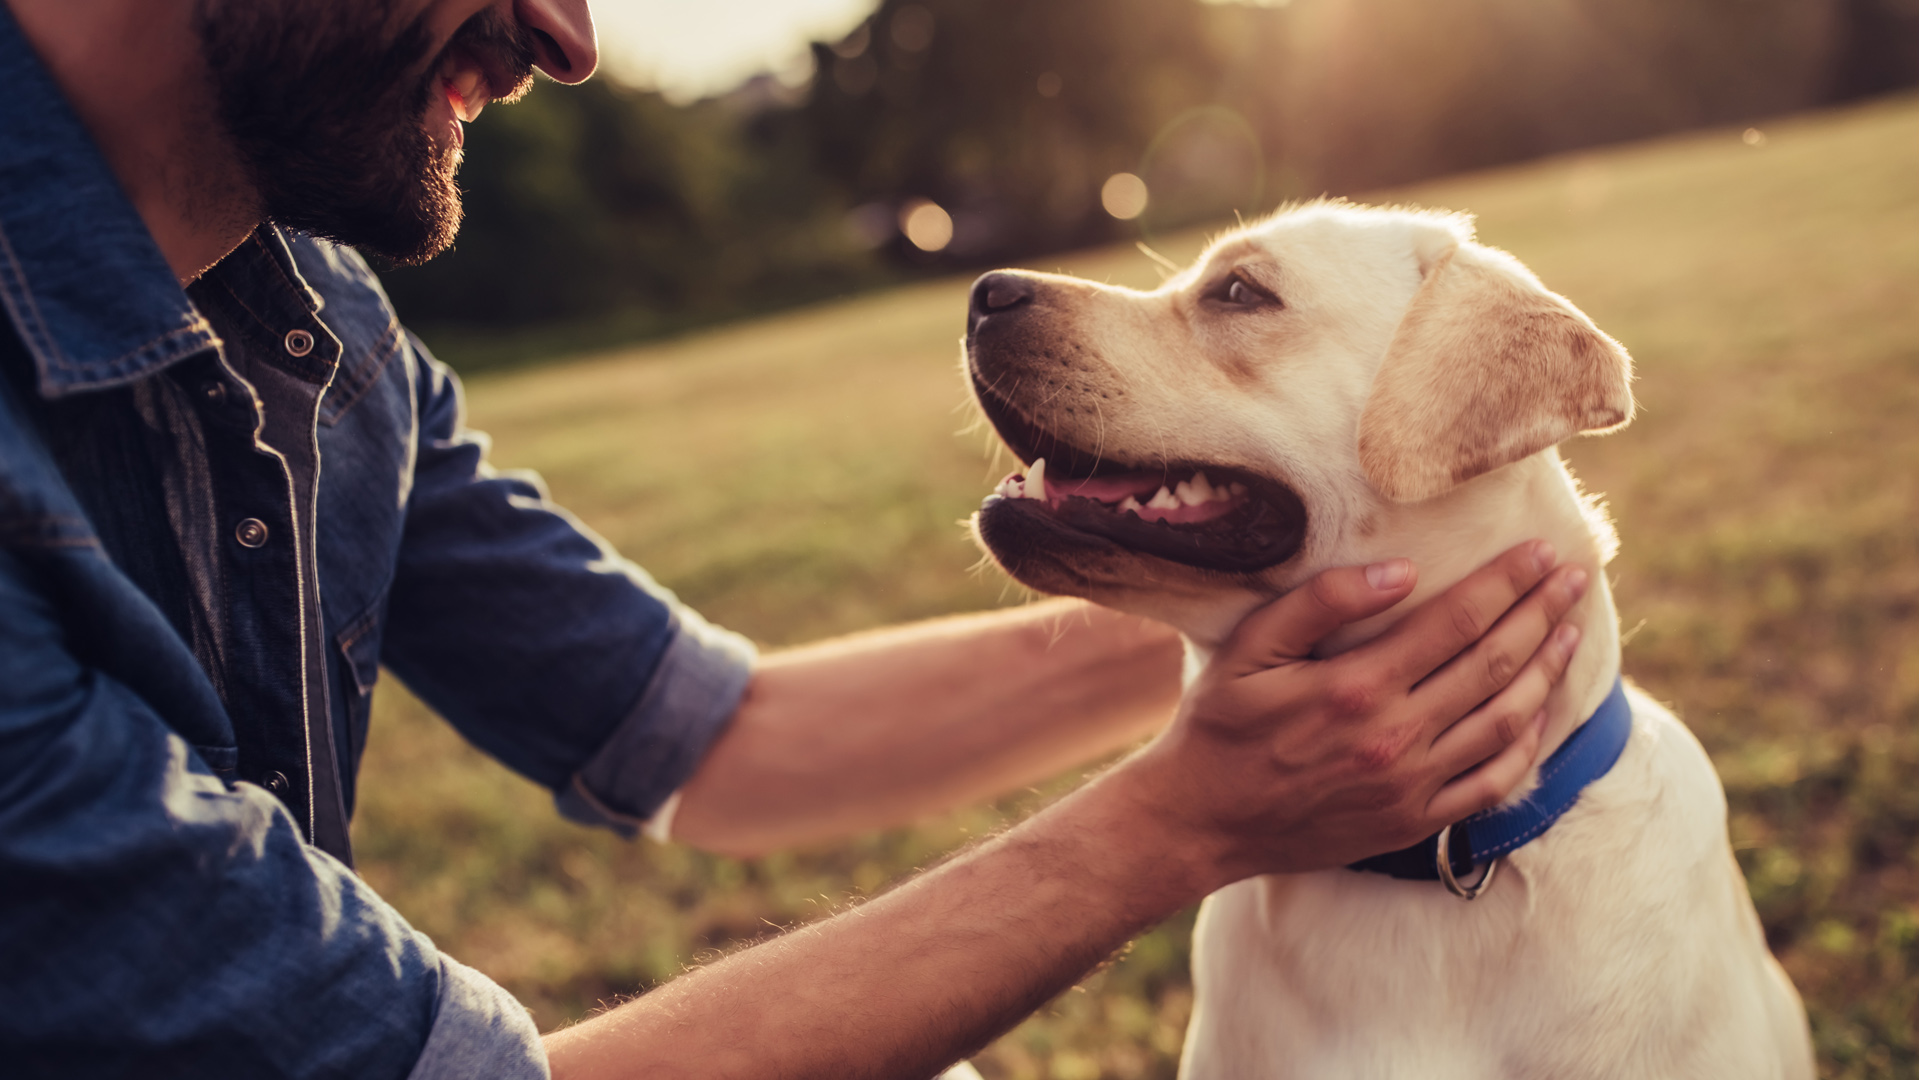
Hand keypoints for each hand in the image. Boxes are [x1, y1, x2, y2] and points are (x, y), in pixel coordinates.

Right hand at [1116, 540, 1588, 890]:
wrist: (1201, 821)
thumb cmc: (1220, 726)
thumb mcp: (1249, 649)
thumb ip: (1320, 603)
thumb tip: (1400, 571)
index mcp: (1356, 686)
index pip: (1456, 621)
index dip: (1506, 583)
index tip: (1542, 552)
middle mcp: (1395, 737)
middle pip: (1493, 664)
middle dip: (1541, 614)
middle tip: (1574, 577)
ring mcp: (1411, 785)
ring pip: (1505, 720)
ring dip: (1546, 671)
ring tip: (1570, 631)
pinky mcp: (1414, 821)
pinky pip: (1492, 783)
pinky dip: (1528, 744)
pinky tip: (1541, 711)